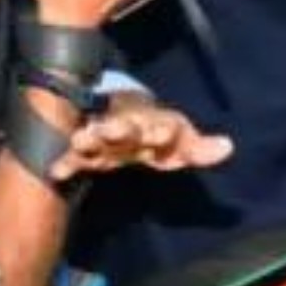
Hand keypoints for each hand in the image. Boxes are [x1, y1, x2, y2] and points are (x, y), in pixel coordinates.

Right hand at [47, 91, 234, 181]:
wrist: (124, 114)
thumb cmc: (158, 133)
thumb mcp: (180, 142)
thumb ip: (200, 148)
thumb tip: (228, 147)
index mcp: (156, 124)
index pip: (161, 126)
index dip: (162, 130)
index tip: (162, 133)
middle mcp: (129, 127)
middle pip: (125, 127)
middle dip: (120, 128)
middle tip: (115, 129)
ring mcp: (104, 138)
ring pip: (96, 136)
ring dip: (90, 137)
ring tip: (80, 139)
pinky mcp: (84, 151)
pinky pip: (73, 157)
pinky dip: (66, 162)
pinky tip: (57, 171)